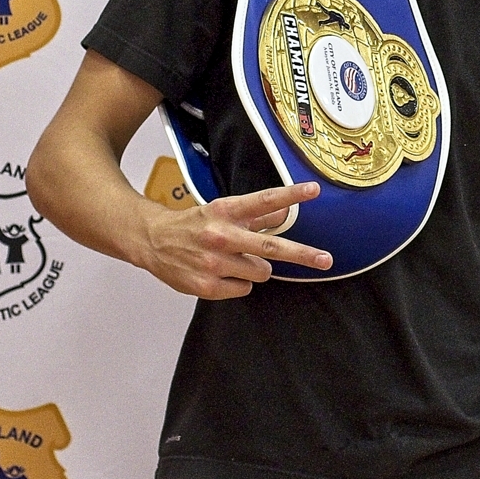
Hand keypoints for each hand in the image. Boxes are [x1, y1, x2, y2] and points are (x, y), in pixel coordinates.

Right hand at [135, 181, 330, 297]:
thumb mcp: (223, 211)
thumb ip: (256, 213)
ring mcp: (214, 262)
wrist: (153, 241)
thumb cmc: (194, 225)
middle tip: (326, 260)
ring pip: (261, 272)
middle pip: (271, 247)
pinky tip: (221, 273)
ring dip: (255, 268)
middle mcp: (221, 235)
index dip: (291, 195)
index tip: (313, 189)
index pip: (265, 200)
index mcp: (226, 211)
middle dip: (303, 254)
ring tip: (233, 260)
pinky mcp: (207, 286)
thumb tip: (286, 210)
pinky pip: (244, 289)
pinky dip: (239, 284)